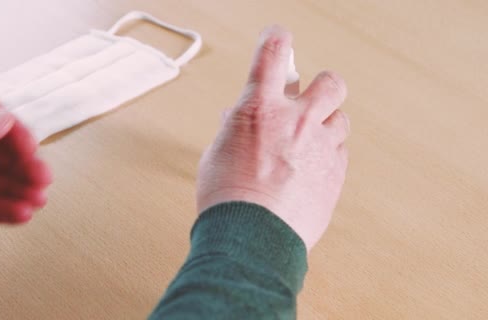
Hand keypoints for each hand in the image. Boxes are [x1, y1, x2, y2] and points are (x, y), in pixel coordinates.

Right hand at [197, 26, 348, 249]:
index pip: (273, 53)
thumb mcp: (217, 154)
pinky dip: (328, 154)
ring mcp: (321, 146)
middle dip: (321, 86)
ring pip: (341, 119)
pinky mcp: (336, 173)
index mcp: (260, 109)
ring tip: (308, 141)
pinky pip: (341, 152)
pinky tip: (311, 167)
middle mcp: (296, 120)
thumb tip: (237, 117)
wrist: (252, 237)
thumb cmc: (228, 199)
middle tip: (308, 99)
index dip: (276, 39)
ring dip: (326, 124)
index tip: (278, 38)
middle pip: (330, 82)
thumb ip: (233, 129)